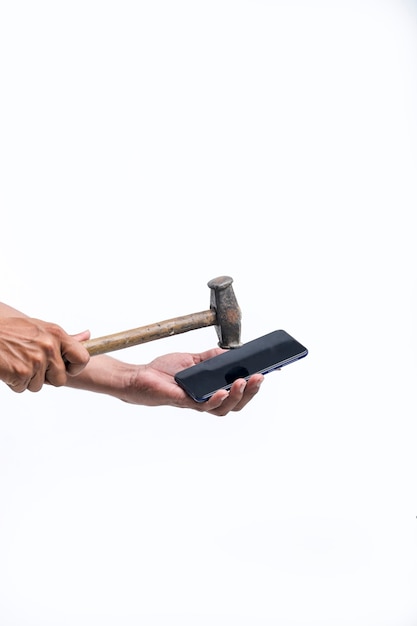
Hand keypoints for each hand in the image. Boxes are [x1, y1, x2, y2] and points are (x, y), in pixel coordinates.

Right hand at [0, 317, 90, 392]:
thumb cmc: (10, 331)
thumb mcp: (40, 327)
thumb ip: (64, 338)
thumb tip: (88, 336)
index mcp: (56, 334)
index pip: (82, 358)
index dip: (75, 368)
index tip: (65, 368)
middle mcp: (49, 346)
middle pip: (61, 379)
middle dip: (46, 377)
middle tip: (31, 364)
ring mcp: (36, 360)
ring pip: (39, 386)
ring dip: (27, 379)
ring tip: (16, 362)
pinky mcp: (21, 373)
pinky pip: (23, 389)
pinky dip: (14, 383)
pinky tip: (8, 368)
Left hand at [121, 348, 263, 416]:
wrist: (140, 377)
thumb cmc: (164, 371)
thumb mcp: (193, 360)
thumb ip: (212, 358)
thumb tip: (231, 353)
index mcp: (211, 390)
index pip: (238, 392)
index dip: (254, 386)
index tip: (268, 372)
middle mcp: (206, 399)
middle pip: (236, 403)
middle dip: (251, 392)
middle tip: (260, 377)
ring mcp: (195, 402)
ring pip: (223, 408)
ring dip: (236, 396)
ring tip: (244, 382)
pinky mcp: (183, 401)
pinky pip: (202, 405)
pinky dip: (215, 399)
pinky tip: (221, 391)